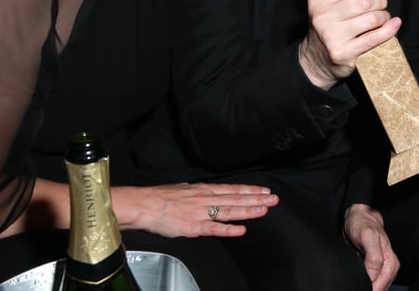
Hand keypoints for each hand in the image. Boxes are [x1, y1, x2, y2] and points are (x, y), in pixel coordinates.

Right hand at [114, 182, 278, 237]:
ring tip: (264, 210)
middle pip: (236, 199)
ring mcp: (201, 212)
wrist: (145, 204)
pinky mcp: (194, 226)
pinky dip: (228, 229)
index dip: (250, 190)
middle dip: (256, 199)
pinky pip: (214, 228)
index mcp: (204, 190)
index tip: (265, 191)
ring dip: (248, 211)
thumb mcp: (183, 188)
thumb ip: (197, 192)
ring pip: (229, 211)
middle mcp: (206, 199)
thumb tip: (203, 190)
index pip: (232, 189)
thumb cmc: (161, 197)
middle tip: (274, 199)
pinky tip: (241, 230)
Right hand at [300, 0, 401, 88]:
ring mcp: (333, 36)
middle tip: (382, 5)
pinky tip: (393, 25)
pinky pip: (374, 38)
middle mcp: (323, 18)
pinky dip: (389, 30)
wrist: (317, 61)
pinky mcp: (344, 52)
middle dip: (380, 1)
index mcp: (319, 2)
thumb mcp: (333, 7)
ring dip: (384, 16)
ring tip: (383, 19)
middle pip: (364, 1)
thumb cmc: (329, 30)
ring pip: (372, 18)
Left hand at [344, 204, 399, 290]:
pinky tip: (359, 284)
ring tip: (357, 286)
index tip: (360, 288)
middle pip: (381, 288)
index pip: (382, 285)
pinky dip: (367, 285)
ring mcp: (382, 270)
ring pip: (378, 286)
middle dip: (371, 290)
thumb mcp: (367, 235)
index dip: (372, 289)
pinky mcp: (374, 270)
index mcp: (390, 261)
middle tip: (356, 288)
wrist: (359, 218)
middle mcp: (388, 267)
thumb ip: (373, 255)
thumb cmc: (363, 224)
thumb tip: (373, 275)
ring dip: (369, 288)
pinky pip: (373, 283)